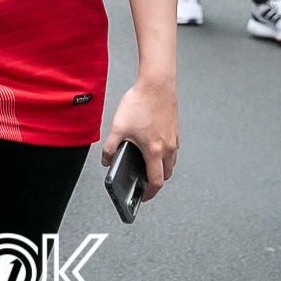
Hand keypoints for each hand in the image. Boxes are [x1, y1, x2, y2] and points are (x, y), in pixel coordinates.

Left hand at [102, 77, 177, 199]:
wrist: (156, 84)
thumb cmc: (140, 102)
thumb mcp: (118, 127)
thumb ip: (110, 147)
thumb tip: (105, 160)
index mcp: (154, 151)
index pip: (156, 182)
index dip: (150, 194)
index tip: (144, 196)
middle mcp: (167, 147)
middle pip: (166, 175)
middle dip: (156, 182)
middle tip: (145, 182)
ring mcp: (173, 138)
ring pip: (171, 162)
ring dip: (162, 168)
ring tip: (149, 166)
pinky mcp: (175, 129)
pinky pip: (174, 149)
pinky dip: (166, 155)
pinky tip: (155, 146)